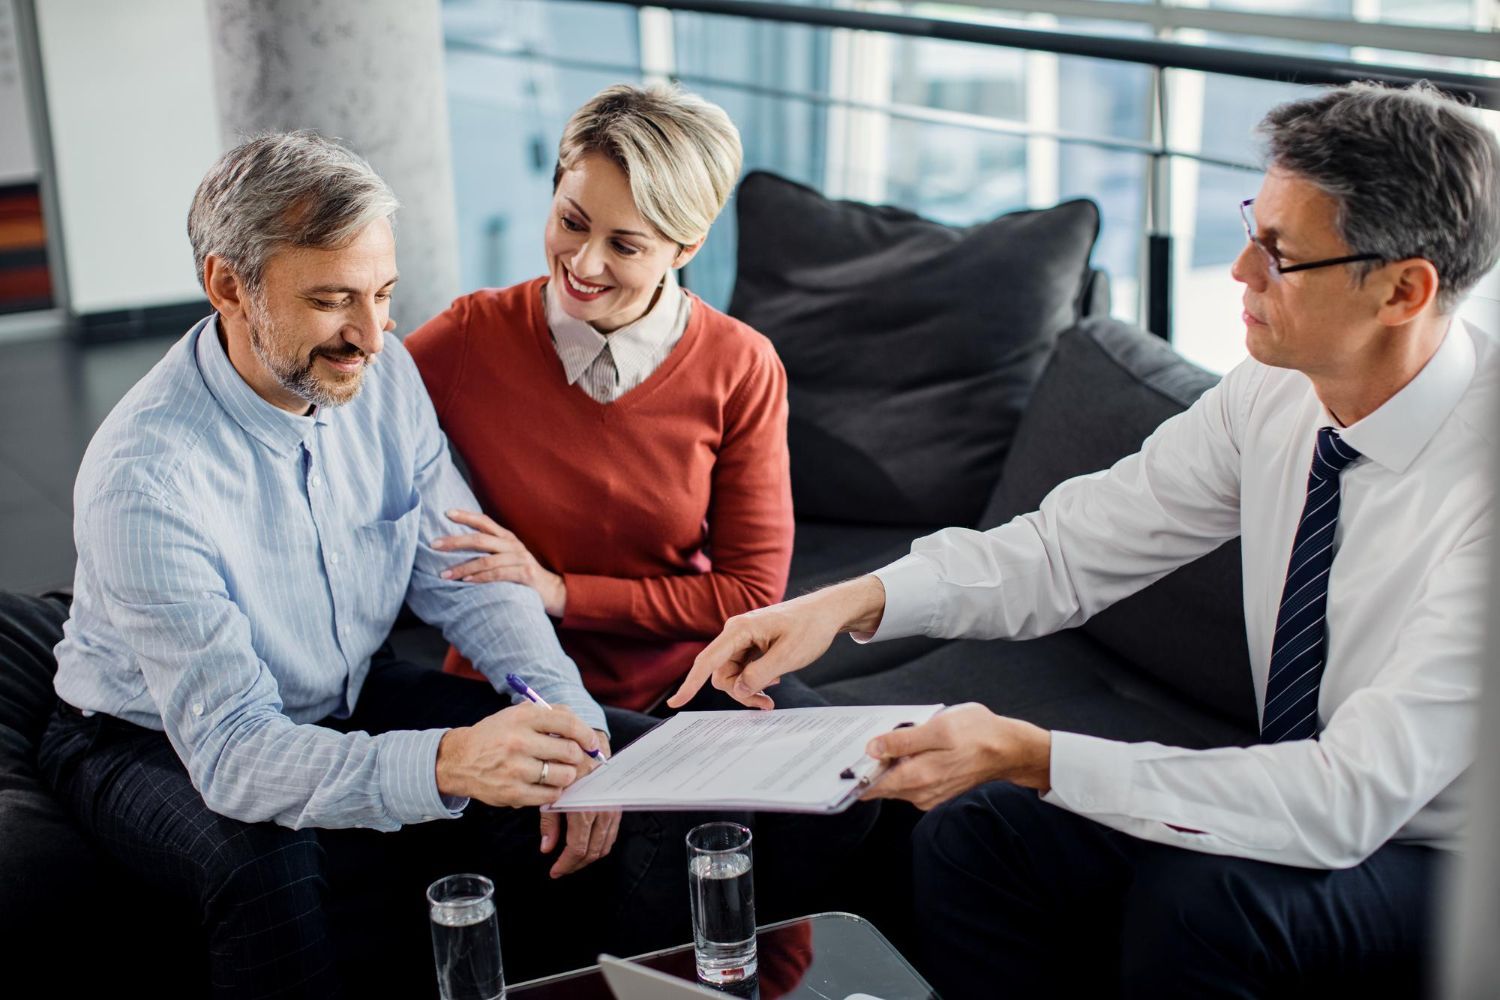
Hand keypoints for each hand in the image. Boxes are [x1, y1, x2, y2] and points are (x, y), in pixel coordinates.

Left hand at [434, 509, 566, 615]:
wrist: (551, 591)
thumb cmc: (522, 574)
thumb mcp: (507, 557)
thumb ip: (489, 551)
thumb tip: (459, 547)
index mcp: (507, 538)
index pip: (484, 522)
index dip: (466, 516)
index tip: (446, 513)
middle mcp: (513, 545)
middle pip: (480, 539)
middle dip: (455, 542)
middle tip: (434, 545)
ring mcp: (520, 559)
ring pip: (485, 560)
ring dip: (462, 568)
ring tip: (444, 575)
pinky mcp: (525, 574)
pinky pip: (497, 575)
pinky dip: (479, 578)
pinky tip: (466, 582)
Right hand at [435, 703, 601, 806]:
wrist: (459, 760)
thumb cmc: (495, 735)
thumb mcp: (517, 714)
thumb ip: (549, 714)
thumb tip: (582, 727)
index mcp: (522, 717)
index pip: (567, 723)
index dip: (585, 734)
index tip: (591, 742)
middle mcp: (519, 741)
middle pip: (569, 752)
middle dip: (576, 757)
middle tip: (573, 759)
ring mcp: (515, 769)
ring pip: (563, 776)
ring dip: (566, 775)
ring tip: (558, 772)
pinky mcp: (513, 792)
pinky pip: (550, 795)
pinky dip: (554, 791)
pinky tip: (546, 784)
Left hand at [538, 733, 618, 876]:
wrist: (588, 744)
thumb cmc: (565, 765)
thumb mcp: (552, 792)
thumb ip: (549, 823)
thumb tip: (547, 849)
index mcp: (585, 810)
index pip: (578, 848)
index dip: (566, 864)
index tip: (555, 871)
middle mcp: (602, 812)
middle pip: (593, 851)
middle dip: (576, 864)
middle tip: (561, 869)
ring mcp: (612, 810)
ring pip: (604, 845)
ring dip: (588, 856)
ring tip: (572, 860)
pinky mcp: (617, 806)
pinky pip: (611, 834)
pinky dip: (599, 844)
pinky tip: (587, 845)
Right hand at [667, 576, 886, 709]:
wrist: (827, 612)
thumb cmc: (810, 627)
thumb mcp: (788, 655)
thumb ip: (759, 675)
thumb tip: (738, 689)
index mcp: (739, 629)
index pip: (707, 661)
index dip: (690, 684)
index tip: (675, 703)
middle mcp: (736, 633)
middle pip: (721, 674)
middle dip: (739, 692)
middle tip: (767, 704)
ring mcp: (743, 640)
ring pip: (732, 675)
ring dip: (749, 688)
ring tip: (772, 694)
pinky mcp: (751, 645)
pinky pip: (743, 670)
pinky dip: (755, 680)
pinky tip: (774, 678)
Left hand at [859, 704, 1051, 810]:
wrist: (1010, 750)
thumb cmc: (978, 734)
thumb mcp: (938, 728)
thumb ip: (903, 740)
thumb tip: (872, 749)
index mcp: (917, 778)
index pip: (872, 787)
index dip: (854, 774)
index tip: (842, 761)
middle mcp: (920, 794)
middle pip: (881, 783)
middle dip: (872, 764)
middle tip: (868, 738)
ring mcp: (929, 794)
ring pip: (895, 781)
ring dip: (890, 762)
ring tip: (894, 737)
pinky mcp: (936, 790)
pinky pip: (910, 780)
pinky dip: (905, 765)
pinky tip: (911, 746)